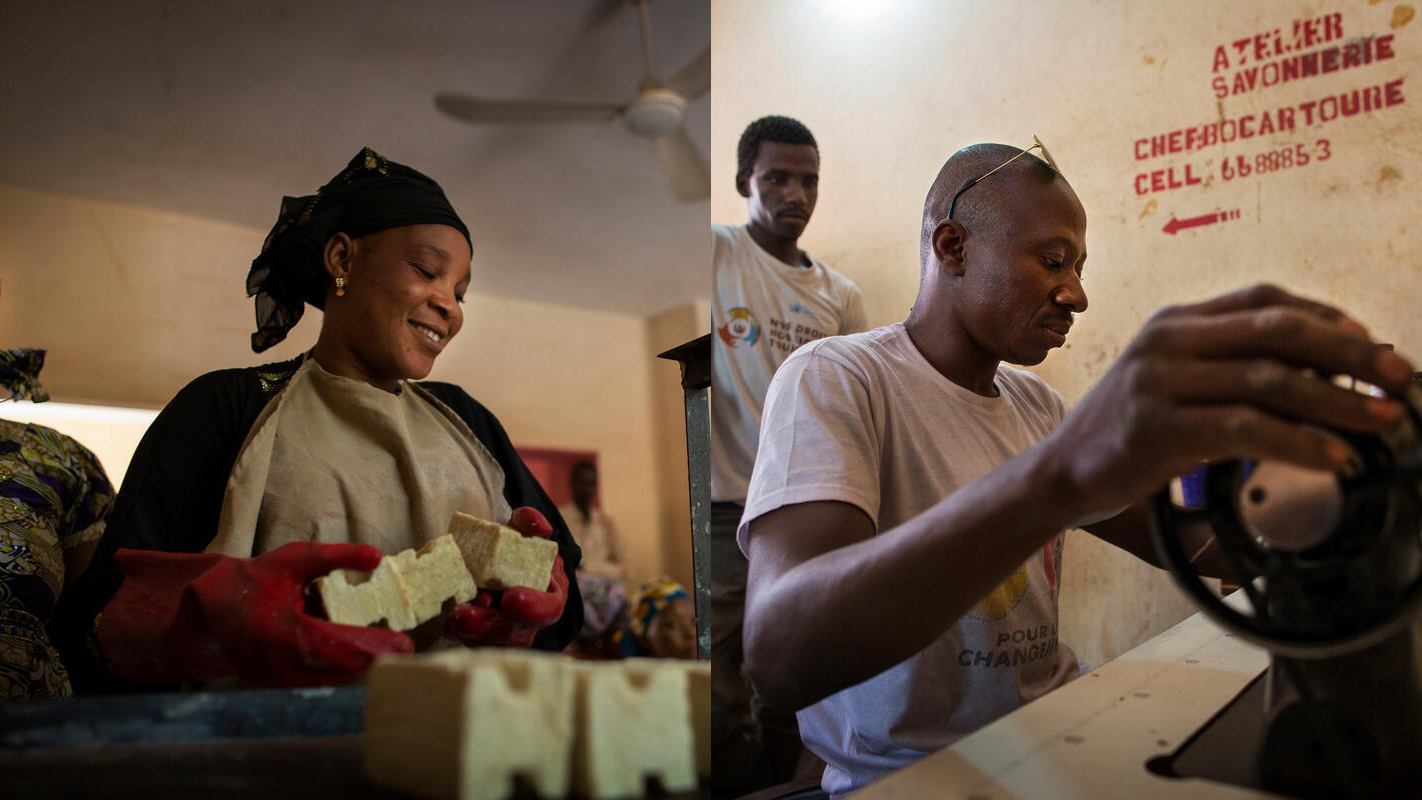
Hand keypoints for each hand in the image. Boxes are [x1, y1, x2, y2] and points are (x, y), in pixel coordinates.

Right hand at [101, 542, 412, 687]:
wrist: (208, 610)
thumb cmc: (253, 580)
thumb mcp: (294, 560)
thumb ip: (336, 557)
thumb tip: (377, 556)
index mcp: (284, 632)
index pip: (340, 646)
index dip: (375, 646)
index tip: (406, 642)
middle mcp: (282, 663)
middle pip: (342, 670)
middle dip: (377, 660)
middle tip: (409, 650)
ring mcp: (280, 678)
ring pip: (334, 681)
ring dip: (364, 670)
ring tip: (395, 655)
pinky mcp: (280, 683)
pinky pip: (321, 681)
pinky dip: (345, 672)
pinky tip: (368, 661)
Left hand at [445, 507, 568, 647]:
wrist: (501, 565)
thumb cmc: (516, 551)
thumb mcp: (525, 531)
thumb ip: (531, 523)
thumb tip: (538, 525)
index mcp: (549, 598)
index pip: (548, 609)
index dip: (532, 607)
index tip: (512, 596)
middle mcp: (530, 622)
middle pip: (514, 633)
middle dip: (488, 625)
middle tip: (464, 613)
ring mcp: (507, 634)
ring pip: (490, 642)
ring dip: (469, 630)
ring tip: (454, 612)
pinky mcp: (484, 639)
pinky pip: (471, 642)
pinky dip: (458, 631)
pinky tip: (448, 619)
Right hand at [1045, 284, 1413, 518]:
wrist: (1059, 473)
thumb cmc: (1125, 434)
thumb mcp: (1172, 385)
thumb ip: (1228, 371)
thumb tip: (1319, 379)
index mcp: (1175, 322)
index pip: (1265, 300)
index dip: (1329, 317)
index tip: (1376, 344)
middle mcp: (1167, 340)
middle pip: (1278, 329)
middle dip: (1352, 351)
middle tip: (1402, 376)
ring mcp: (1158, 381)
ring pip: (1270, 379)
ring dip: (1338, 401)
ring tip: (1383, 422)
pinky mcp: (1156, 427)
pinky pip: (1246, 428)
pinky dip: (1299, 443)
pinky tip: (1333, 459)